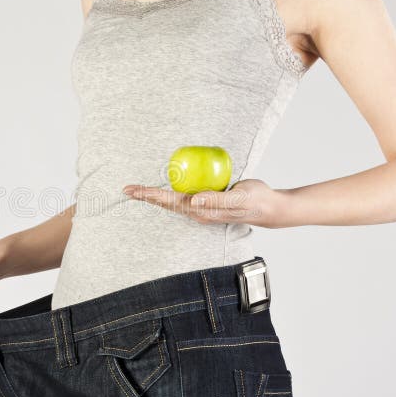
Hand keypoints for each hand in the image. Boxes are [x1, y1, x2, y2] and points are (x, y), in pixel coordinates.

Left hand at [122, 178, 288, 227]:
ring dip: (155, 195)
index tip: (134, 190)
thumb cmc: (254, 201)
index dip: (151, 195)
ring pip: (172, 201)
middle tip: (127, 188)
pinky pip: (183, 197)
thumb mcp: (237, 199)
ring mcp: (201, 208)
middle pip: (166, 203)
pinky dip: (169, 192)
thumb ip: (216, 200)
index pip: (171, 201)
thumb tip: (193, 201)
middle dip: (146, 196)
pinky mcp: (205, 203)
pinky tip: (164, 186)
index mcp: (202, 210)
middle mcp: (197, 211)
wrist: (268, 207)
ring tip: (138, 189)